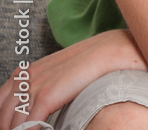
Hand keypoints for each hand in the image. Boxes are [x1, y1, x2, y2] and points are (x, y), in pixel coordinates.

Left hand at [0, 30, 147, 129]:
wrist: (111, 50)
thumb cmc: (92, 64)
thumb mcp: (61, 74)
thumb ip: (46, 87)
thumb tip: (40, 109)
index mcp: (27, 72)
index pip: (1, 102)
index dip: (4, 120)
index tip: (11, 127)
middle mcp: (26, 77)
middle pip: (3, 115)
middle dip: (8, 128)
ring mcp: (35, 85)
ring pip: (13, 123)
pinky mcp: (47, 95)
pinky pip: (29, 125)